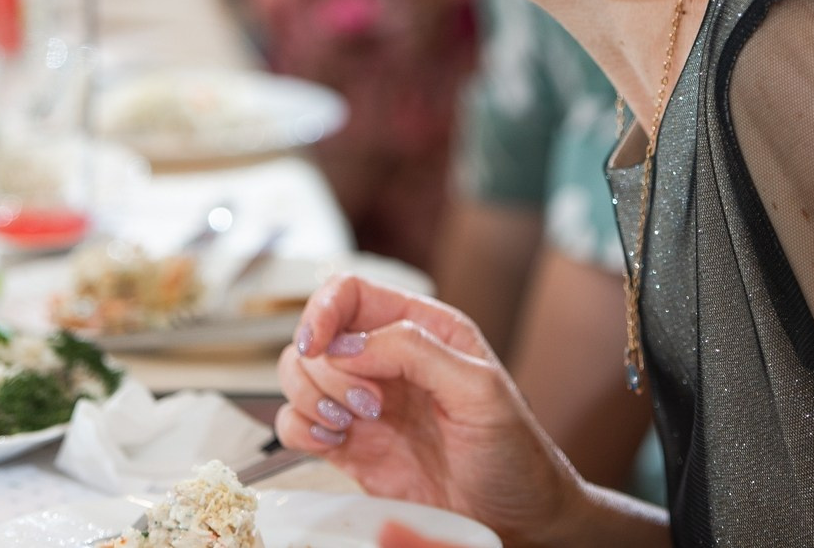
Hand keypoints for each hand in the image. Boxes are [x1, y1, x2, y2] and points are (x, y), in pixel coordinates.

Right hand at [276, 275, 595, 546]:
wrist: (517, 521)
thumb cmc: (515, 454)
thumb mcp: (481, 391)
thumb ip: (416, 352)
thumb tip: (350, 344)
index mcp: (423, 329)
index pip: (351, 293)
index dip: (323, 310)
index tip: (317, 343)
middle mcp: (388, 360)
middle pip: (317, 336)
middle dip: (327, 370)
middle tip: (367, 404)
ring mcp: (365, 404)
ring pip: (300, 376)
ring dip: (310, 398)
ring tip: (348, 424)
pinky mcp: (350, 446)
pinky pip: (296, 423)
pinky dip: (300, 429)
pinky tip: (333, 442)